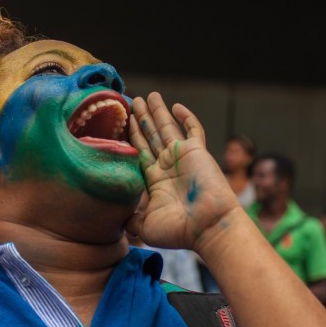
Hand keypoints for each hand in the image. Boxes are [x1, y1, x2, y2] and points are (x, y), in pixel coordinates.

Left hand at [126, 92, 238, 251]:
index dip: (131, 137)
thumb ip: (130, 219)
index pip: (139, 152)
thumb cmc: (178, 230)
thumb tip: (117, 220)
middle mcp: (168, 166)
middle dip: (141, 118)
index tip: (123, 122)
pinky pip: (192, 129)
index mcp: (155, 180)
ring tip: (147, 95)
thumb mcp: (145, 226)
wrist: (208, 228)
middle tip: (132, 101)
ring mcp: (183, 157)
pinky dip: (186, 117)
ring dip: (157, 111)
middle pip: (150, 136)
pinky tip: (176, 106)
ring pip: (166, 127)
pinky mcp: (197, 151)